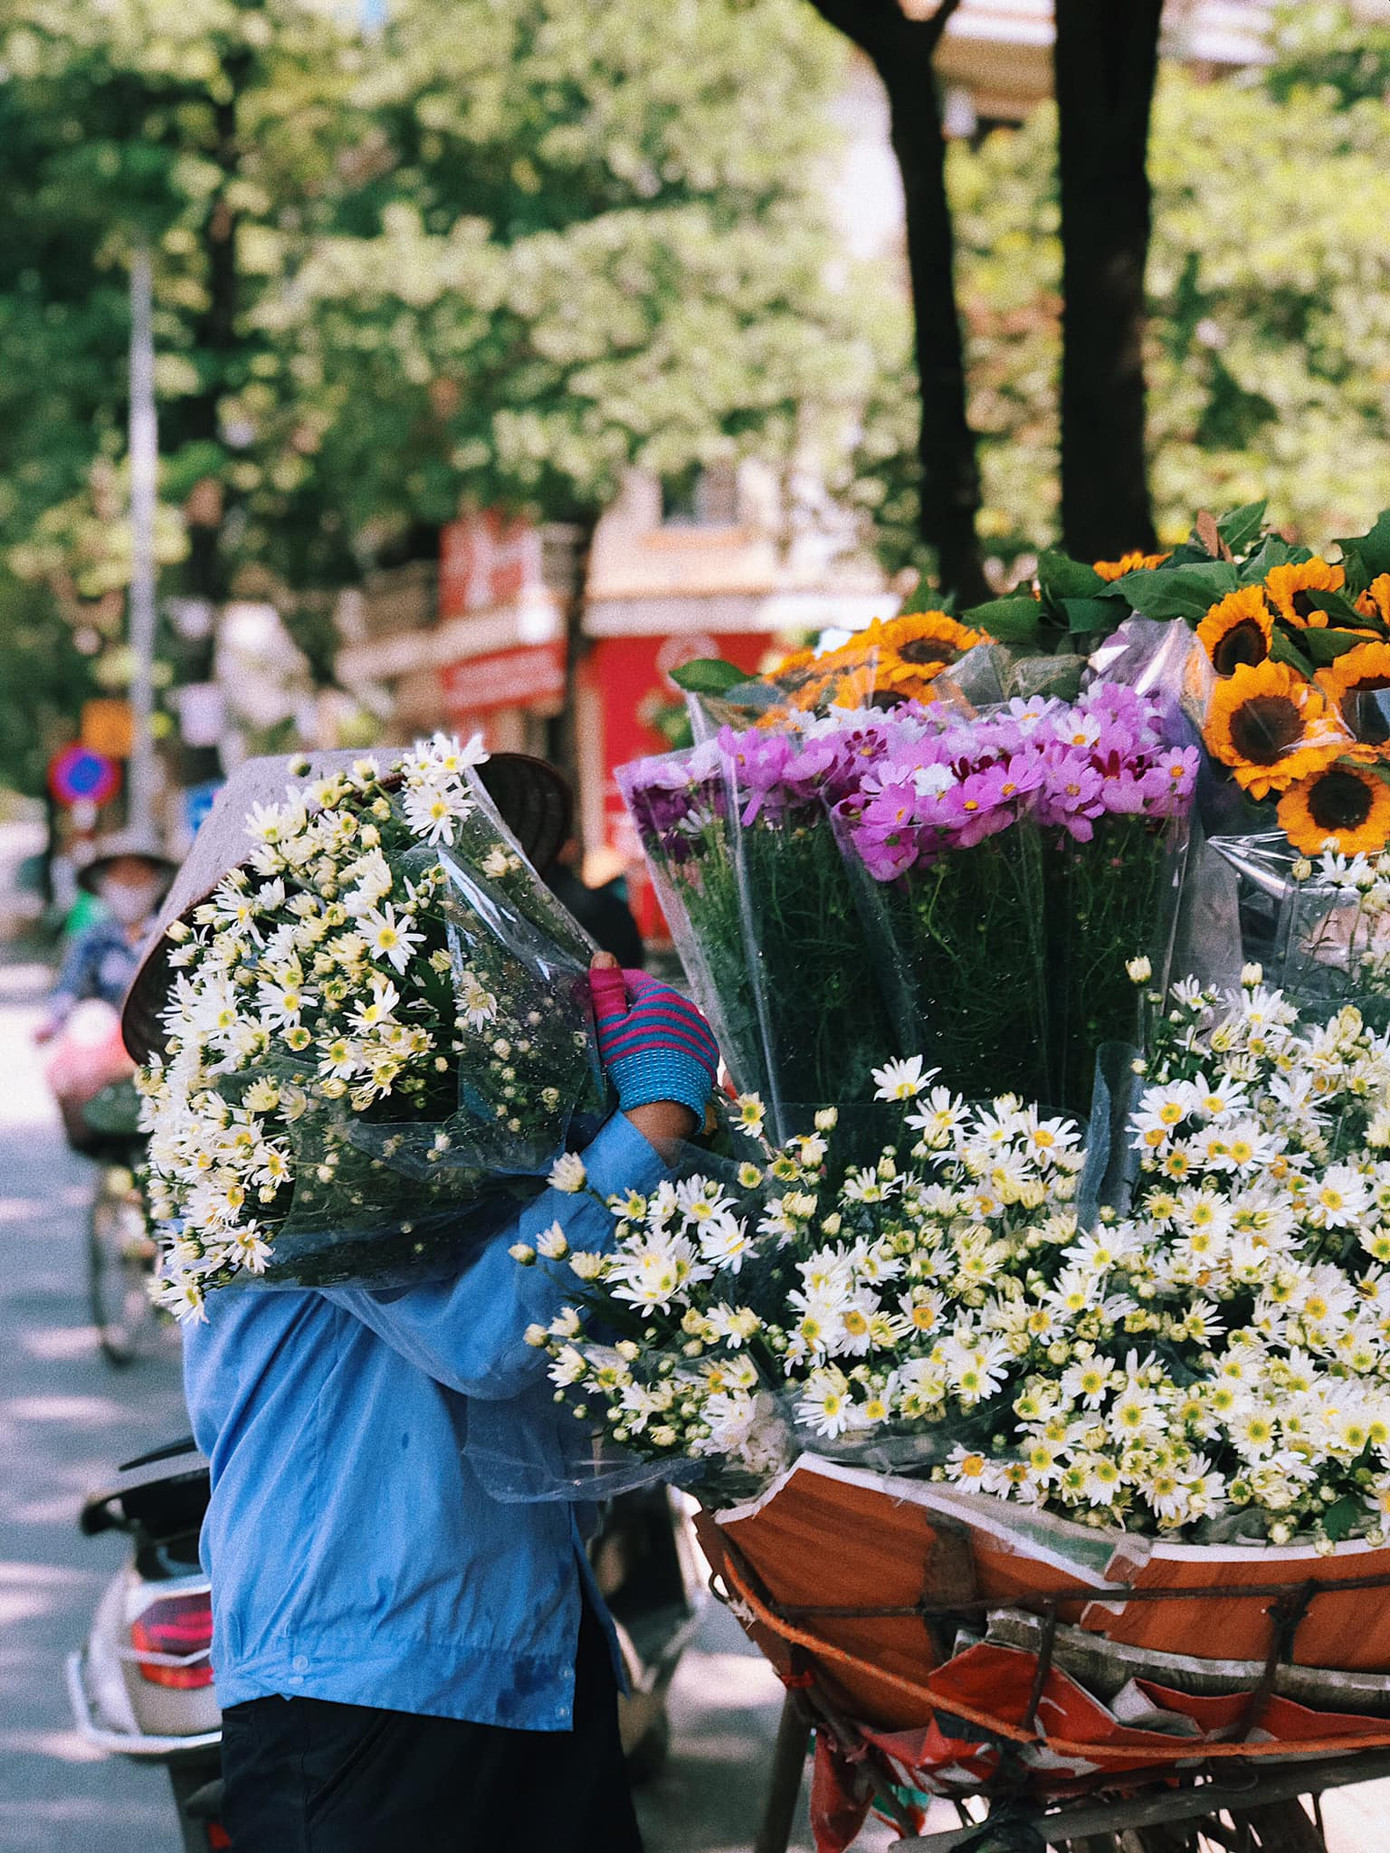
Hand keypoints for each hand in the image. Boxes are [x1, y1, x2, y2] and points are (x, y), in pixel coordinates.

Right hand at [588, 952, 718, 1145]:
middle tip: (619, 1034)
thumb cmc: (630, 1065)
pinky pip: (687, 1039)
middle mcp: (687, 1007)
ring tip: (640, 1050)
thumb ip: (606, 989)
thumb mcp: (610, 1026)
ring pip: (672, 1019)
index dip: (615, 991)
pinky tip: (660, 1060)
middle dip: (637, 1010)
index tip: (603, 1007)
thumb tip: (603, 954)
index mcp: (661, 995)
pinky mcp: (708, 1051)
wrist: (662, 1108)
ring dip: (657, 1026)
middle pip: (654, 1000)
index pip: (633, 980)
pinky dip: (674, 1044)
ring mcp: (700, 1030)